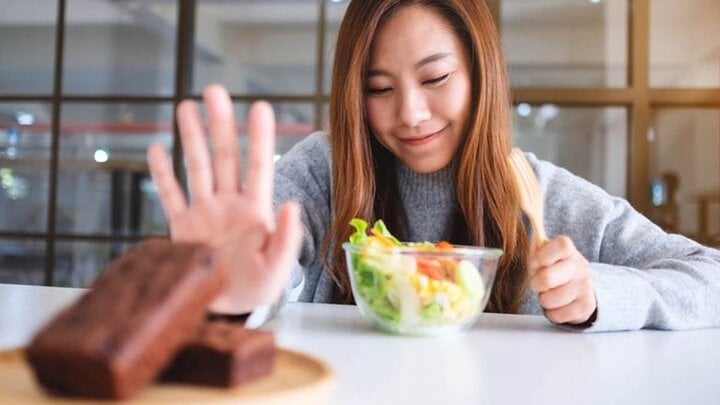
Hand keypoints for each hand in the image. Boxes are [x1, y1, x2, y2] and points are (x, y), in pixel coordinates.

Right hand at [147, 84, 301, 313]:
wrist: (225, 308)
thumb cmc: (256, 287)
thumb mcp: (277, 270)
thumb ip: (287, 239)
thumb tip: (293, 205)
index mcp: (254, 210)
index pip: (258, 167)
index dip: (259, 138)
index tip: (261, 107)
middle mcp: (228, 203)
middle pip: (224, 157)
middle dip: (220, 125)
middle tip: (215, 90)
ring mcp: (203, 212)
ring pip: (196, 168)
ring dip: (191, 138)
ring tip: (186, 106)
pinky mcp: (181, 227)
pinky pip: (170, 196)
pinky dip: (162, 175)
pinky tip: (158, 148)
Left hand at [527, 236, 595, 324]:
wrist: (581, 289)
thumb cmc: (555, 270)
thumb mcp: (544, 256)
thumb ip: (536, 250)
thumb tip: (535, 242)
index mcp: (569, 251)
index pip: (561, 245)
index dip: (542, 256)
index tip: (536, 264)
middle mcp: (580, 267)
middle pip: (547, 278)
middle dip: (535, 284)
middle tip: (538, 284)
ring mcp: (585, 287)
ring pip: (550, 300)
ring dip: (544, 300)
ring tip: (549, 294)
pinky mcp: (586, 306)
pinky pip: (557, 315)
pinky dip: (552, 313)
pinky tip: (557, 306)